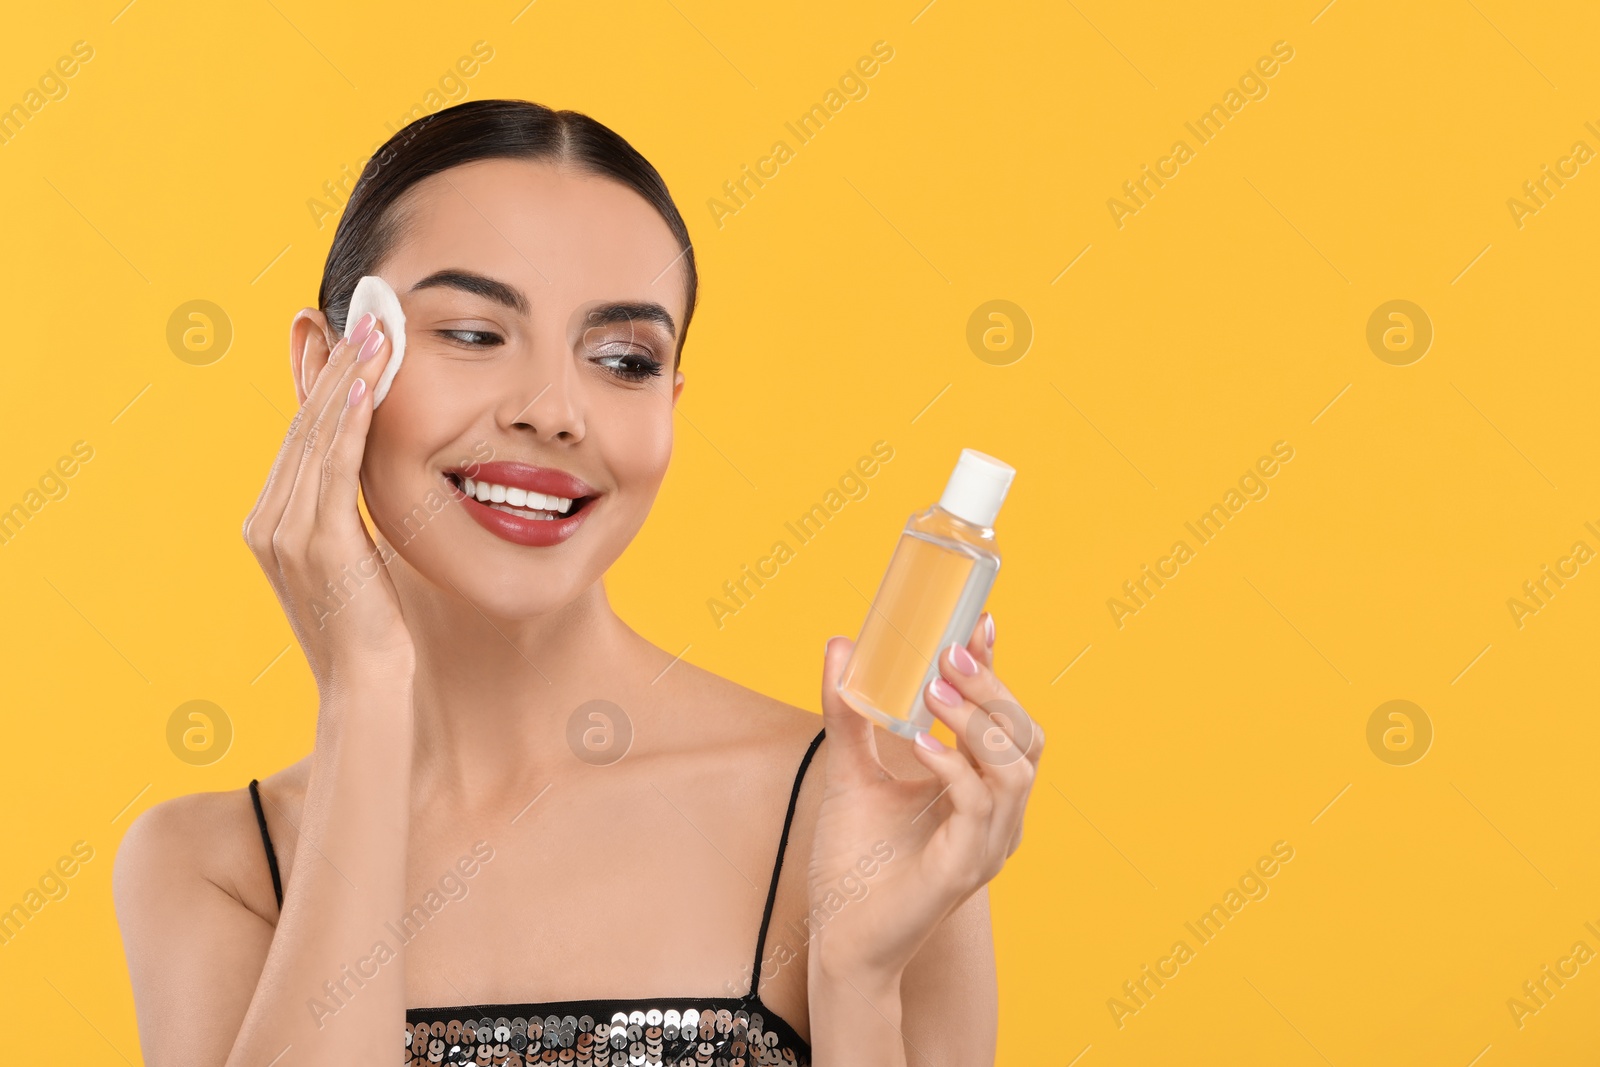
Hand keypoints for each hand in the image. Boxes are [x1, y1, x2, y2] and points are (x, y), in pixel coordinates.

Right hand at [242, 313, 413, 692]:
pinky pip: (334, 466)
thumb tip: (364, 478)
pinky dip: (348, 421)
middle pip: (301, 424)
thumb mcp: (353, 558)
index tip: (329, 329)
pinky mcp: (318, 542)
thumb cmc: (371, 627)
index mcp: (271, 522)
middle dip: (329, 363)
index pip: (297, 435)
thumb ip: (345, 516)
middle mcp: (268, 520)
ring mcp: (286, 531)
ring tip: (372, 330)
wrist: (368, 683)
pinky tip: (364, 384)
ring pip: (316, 436)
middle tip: (356, 310)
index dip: (314, 379)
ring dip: (346, 378)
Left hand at [809, 612, 1042, 980]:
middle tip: (949, 651)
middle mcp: (997, 814)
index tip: (977, 622)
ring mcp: (988, 842)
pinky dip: (955, 767)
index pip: (1003, 718)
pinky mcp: (965, 867)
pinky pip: (979, 806)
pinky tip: (921, 742)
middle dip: (993, 687)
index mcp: (979, 789)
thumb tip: (840, 646)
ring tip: (935, 689)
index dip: (995, 670)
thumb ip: (849, 712)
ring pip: (1016, 767)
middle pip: (1026, 735)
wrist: (840, 938)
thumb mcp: (850, 770)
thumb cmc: (852, 864)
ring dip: (979, 720)